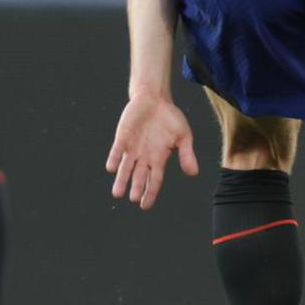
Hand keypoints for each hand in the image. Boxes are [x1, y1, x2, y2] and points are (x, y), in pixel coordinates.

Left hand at [106, 90, 198, 209]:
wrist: (155, 98)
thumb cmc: (170, 118)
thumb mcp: (183, 135)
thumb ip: (187, 154)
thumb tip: (193, 173)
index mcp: (159, 158)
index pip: (154, 179)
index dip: (150, 193)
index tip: (144, 206)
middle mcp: (144, 156)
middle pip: (139, 176)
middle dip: (136, 187)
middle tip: (133, 198)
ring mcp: (132, 148)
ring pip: (125, 167)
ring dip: (122, 179)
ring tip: (117, 192)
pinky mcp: (122, 137)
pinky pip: (117, 151)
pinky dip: (114, 159)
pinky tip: (111, 168)